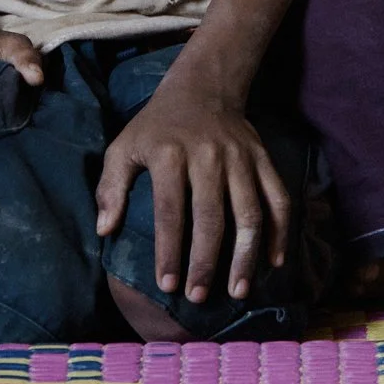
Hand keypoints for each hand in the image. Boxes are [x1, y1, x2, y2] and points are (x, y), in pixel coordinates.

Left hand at [95, 77, 292, 306]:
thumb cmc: (158, 126)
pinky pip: (278, 198)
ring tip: (238, 291)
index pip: (170, 211)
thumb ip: (111, 187)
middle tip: (199, 297)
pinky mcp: (263, 158)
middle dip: (206, 262)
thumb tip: (104, 230)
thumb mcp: (124, 146)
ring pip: (250, 212)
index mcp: (170, 154)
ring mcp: (240, 157)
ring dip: (246, 255)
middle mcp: (208, 156)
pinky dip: (279, 232)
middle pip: (211, 217)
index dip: (169, 251)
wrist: (204, 86)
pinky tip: (273, 262)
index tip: (167, 285)